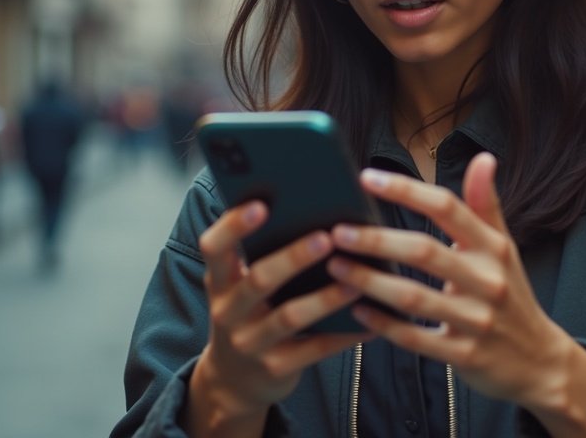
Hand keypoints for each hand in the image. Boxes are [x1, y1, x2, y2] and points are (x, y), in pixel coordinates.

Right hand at [189, 200, 371, 429]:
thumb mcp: (238, 287)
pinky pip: (316, 349)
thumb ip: (260, 255)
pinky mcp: (276, 369)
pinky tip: (372, 321)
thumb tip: (311, 210)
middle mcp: (228, 312)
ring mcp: (251, 343)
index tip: (261, 204)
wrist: (234, 382)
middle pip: (258, 280)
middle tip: (326, 238)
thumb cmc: (248, 315)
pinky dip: (345, 334)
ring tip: (356, 281)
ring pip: (290, 317)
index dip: (234, 225)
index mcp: (220, 281)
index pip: (213, 248)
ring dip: (325, 298)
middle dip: (293, 258)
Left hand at [325, 154, 585, 409]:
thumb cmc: (511, 294)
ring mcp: (477, 320)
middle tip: (338, 232)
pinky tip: (358, 310)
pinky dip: (384, 325)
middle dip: (377, 240)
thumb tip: (484, 158)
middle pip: (425, 252)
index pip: (447, 208)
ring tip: (336, 268)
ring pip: (414, 297)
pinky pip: (416, 339)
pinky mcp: (464, 355)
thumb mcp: (504, 248)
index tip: (367, 178)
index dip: (406, 190)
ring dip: (371, 282)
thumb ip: (486, 204)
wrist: (539, 360)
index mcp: (494, 247)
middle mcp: (488, 280)